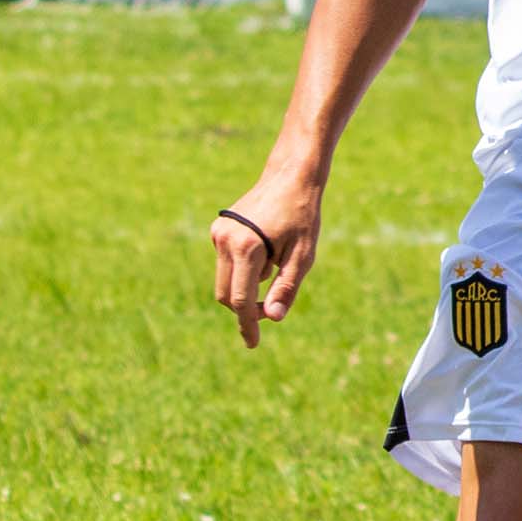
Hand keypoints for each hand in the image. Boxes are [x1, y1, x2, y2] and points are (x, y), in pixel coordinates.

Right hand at [210, 174, 323, 348]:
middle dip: (245, 307)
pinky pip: (227, 263)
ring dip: (247, 285)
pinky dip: (244, 269)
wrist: (290, 177)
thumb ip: (286, 288)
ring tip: (277, 263)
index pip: (240, 299)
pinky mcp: (218, 229)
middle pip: (226, 294)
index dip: (247, 324)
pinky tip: (267, 250)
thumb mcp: (303, 256)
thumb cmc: (303, 217)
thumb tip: (272, 319)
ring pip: (226, 279)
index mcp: (248, 248)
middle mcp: (226, 240)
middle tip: (271, 308)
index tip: (253, 343)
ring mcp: (219, 234)